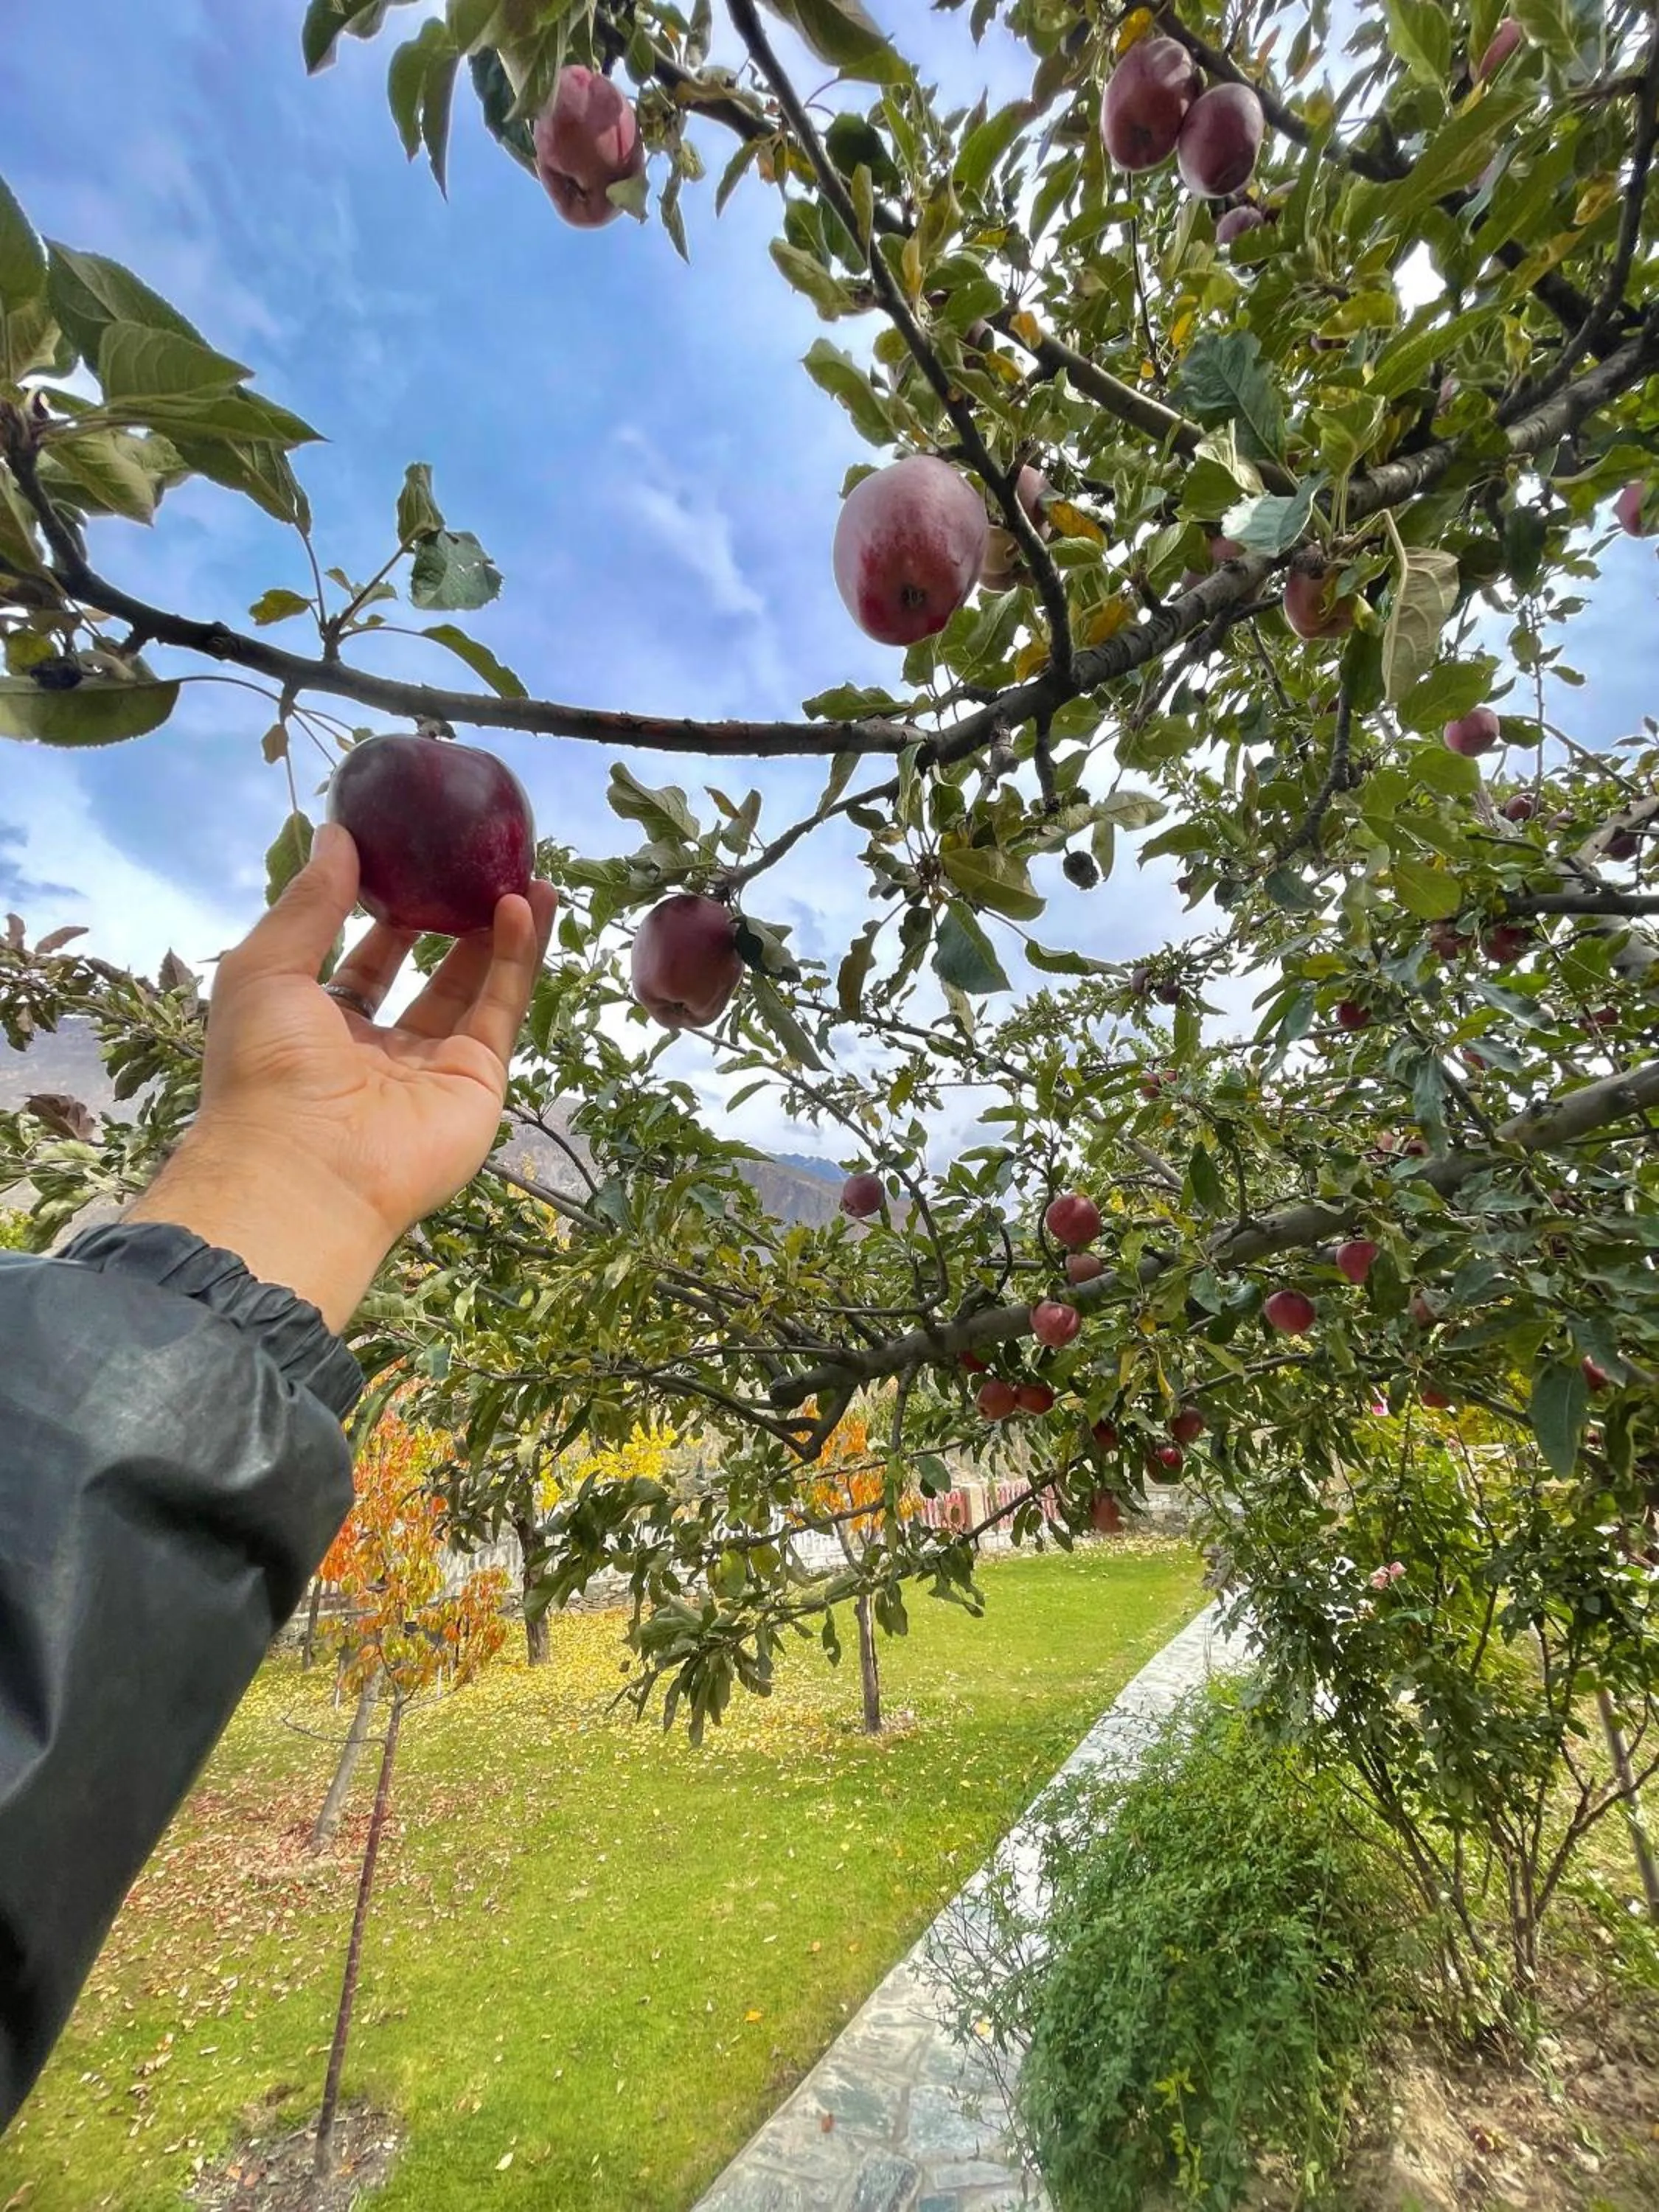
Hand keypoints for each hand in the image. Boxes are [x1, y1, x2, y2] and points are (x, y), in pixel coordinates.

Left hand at [130, 823, 556, 1328]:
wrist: (305, 1166)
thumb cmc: (265, 1068)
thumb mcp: (266, 968)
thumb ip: (308, 903)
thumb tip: (337, 835)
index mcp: (321, 1029)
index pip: (365, 962)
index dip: (388, 914)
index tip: (413, 861)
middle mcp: (380, 1051)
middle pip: (429, 975)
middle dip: (455, 923)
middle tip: (479, 870)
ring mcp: (433, 1069)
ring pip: (475, 988)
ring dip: (499, 932)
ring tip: (523, 874)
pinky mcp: (478, 1081)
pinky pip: (500, 1010)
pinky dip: (516, 959)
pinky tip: (524, 907)